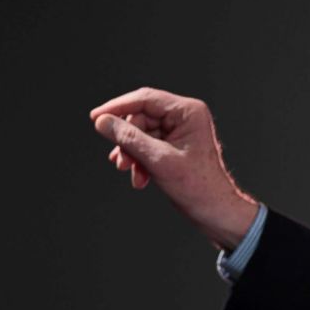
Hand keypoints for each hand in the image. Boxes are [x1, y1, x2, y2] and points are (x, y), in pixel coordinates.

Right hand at [90, 87, 258, 250]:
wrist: (214, 210)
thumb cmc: (197, 186)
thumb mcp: (157, 160)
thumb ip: (128, 138)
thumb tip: (103, 122)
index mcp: (188, 112)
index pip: (145, 99)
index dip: (117, 107)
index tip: (95, 117)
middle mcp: (185, 116)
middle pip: (141, 118)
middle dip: (127, 141)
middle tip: (120, 162)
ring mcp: (180, 131)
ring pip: (141, 134)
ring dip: (132, 154)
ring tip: (130, 172)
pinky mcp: (174, 145)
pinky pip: (148, 146)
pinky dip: (140, 161)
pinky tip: (138, 178)